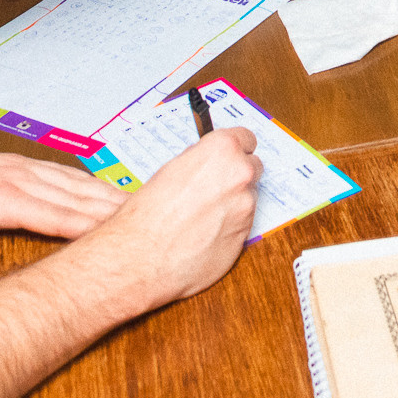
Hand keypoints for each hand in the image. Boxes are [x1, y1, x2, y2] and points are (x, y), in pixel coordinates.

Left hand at [0, 140, 122, 280]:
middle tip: (147, 217)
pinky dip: (85, 179)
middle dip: (110, 207)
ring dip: (103, 192)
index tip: (121, 232)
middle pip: (74, 194)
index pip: (55, 215)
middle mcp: (18, 178)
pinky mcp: (16, 164)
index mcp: (2, 198)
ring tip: (134, 203)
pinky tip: (97, 186)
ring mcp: (20, 167)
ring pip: (71, 180)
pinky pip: (60, 171)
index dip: (89, 225)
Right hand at [96, 129, 261, 317]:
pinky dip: (230, 226)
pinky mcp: (245, 237)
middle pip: (253, 166)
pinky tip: (206, 233)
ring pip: (248, 197)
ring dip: (234, 202)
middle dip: (237, 175)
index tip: (229, 155)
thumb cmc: (148, 214)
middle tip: (213, 186)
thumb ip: (198, 162)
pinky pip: (243, 224)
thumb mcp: (169, 170)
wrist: (144, 258)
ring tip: (203, 215)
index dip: (235, 148)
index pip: (245, 138)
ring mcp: (246, 207)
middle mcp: (240, 175)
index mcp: (222, 150)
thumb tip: (205, 163)